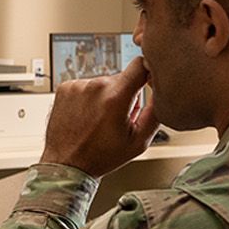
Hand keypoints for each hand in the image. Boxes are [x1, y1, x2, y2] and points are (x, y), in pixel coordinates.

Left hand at [40, 57, 160, 177]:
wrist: (67, 164)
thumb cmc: (101, 157)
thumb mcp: (139, 141)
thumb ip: (156, 113)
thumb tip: (164, 93)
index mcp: (115, 97)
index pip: (140, 64)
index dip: (148, 71)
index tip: (148, 81)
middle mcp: (95, 86)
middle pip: (122, 78)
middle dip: (125, 94)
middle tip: (119, 117)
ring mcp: (77, 86)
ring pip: (103, 83)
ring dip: (106, 97)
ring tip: (100, 120)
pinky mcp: (65, 88)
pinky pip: (86, 86)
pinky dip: (89, 98)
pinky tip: (86, 116)